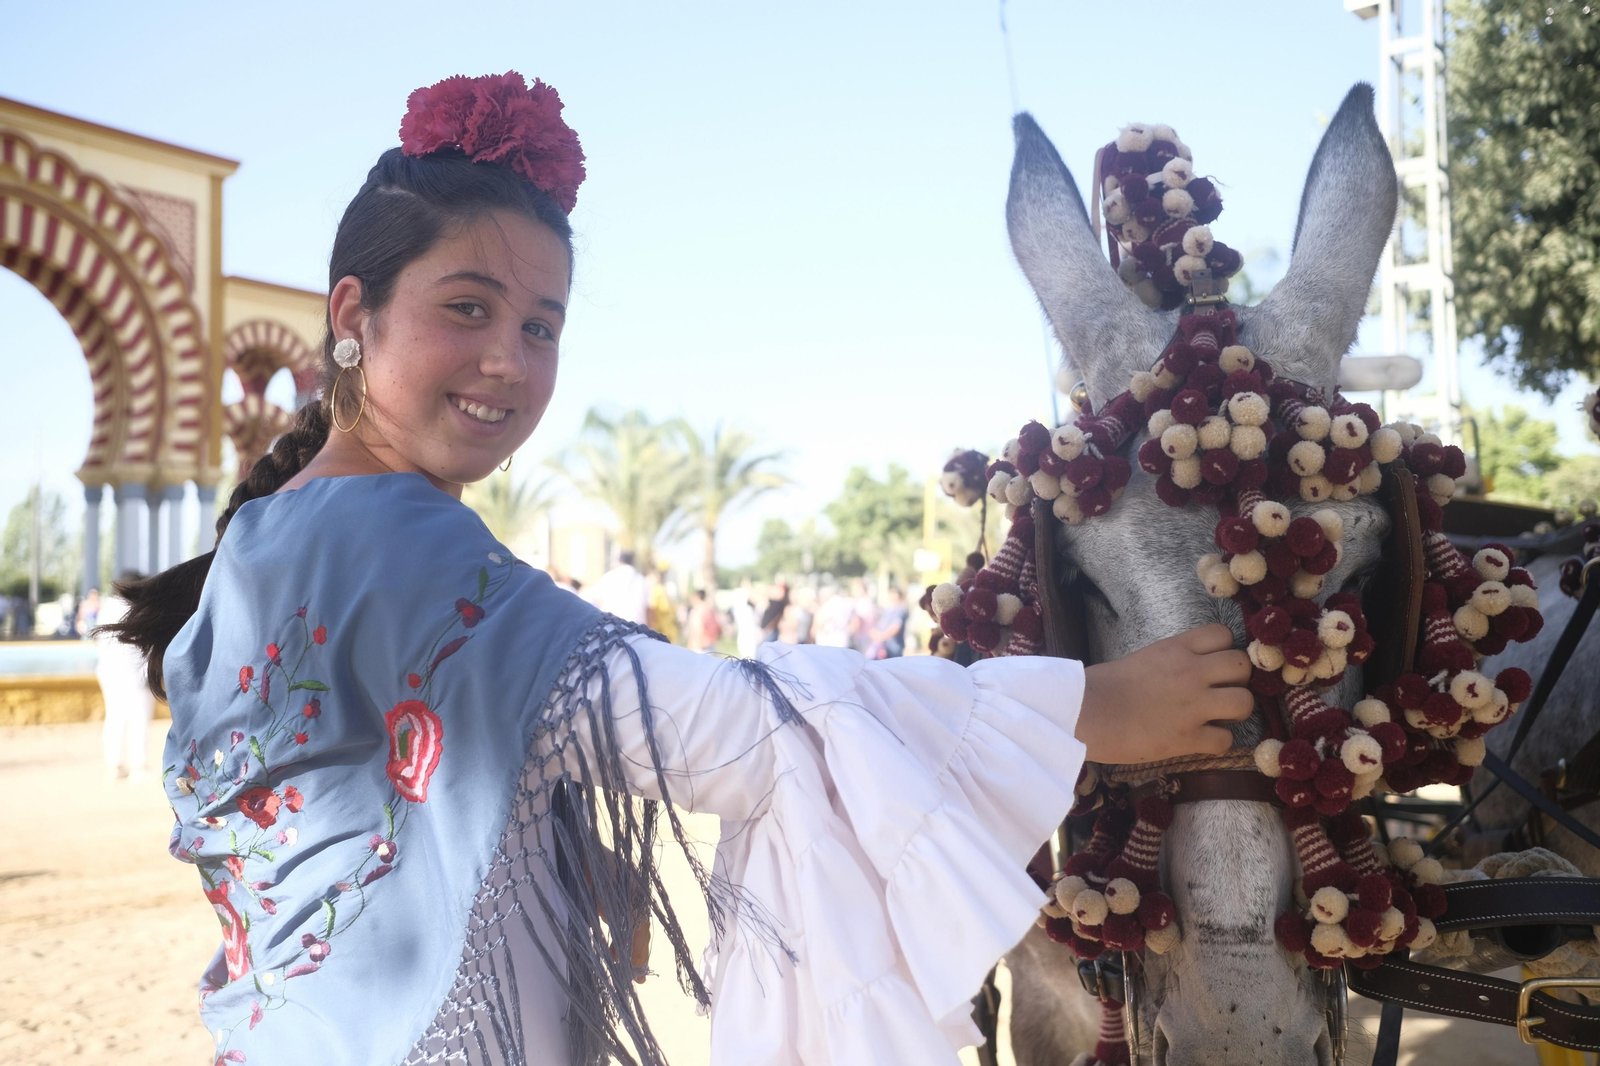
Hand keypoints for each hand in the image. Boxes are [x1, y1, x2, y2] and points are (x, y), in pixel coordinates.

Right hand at [1076, 624, 1252, 764]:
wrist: (1086, 713)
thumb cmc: (1102, 686)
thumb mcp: (1142, 658)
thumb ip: (1170, 661)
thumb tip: (1184, 672)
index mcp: (1176, 649)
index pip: (1224, 634)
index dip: (1224, 649)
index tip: (1214, 663)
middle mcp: (1191, 673)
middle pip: (1242, 666)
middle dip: (1237, 679)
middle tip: (1221, 690)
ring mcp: (1193, 706)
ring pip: (1245, 702)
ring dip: (1236, 710)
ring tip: (1219, 716)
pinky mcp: (1189, 738)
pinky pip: (1226, 740)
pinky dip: (1218, 742)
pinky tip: (1203, 740)